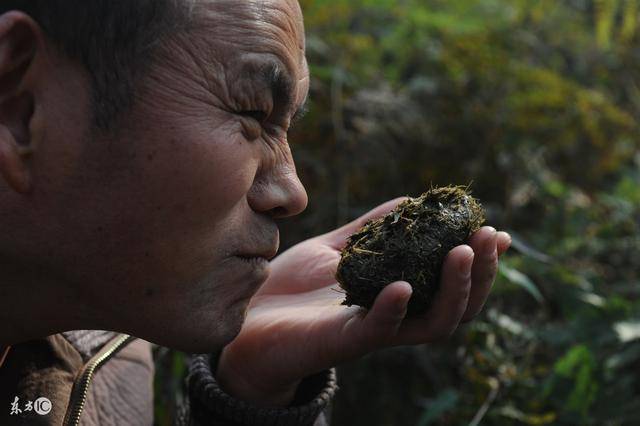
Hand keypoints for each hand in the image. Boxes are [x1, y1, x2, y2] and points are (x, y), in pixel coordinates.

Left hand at [216, 197, 510, 406]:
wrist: (245, 322)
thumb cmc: (290, 288)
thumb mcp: (336, 249)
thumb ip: (372, 230)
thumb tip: (410, 202)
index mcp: (396, 294)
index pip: (451, 282)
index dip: (479, 261)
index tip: (496, 230)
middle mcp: (394, 316)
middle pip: (456, 304)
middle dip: (479, 272)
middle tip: (491, 237)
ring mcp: (372, 331)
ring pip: (433, 323)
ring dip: (454, 289)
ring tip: (463, 252)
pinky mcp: (344, 341)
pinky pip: (378, 329)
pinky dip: (394, 308)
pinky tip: (404, 285)